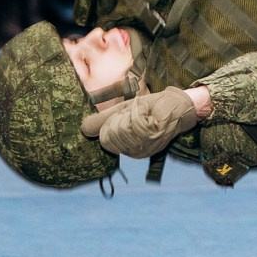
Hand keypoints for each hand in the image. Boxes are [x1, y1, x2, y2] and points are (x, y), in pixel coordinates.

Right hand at [78, 86, 205, 157]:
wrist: (174, 105)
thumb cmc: (150, 108)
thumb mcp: (121, 111)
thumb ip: (102, 120)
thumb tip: (82, 128)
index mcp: (127, 147)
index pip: (105, 139)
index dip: (110, 123)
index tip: (122, 114)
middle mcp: (135, 152)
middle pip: (112, 134)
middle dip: (119, 118)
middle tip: (135, 112)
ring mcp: (145, 147)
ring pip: (123, 129)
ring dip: (130, 115)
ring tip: (142, 112)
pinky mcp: (154, 137)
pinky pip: (135, 123)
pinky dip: (139, 113)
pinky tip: (148, 112)